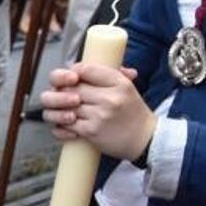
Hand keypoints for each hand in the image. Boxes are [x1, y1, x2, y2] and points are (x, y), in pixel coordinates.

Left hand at [40, 62, 154, 160]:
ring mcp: (99, 115)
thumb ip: (108, 74)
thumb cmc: (132, 111)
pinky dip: (61, 124)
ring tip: (65, 108)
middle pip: (71, 88)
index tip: (73, 77)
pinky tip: (66, 122)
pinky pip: (65, 124)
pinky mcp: (91, 131)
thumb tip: (81, 67)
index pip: (86, 69)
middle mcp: (109, 98)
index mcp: (119, 83)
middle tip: (66, 94)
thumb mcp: (127, 87)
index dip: (73, 71)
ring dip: (60, 108)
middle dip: (64, 90)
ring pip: (66, 106)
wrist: (144, 139)